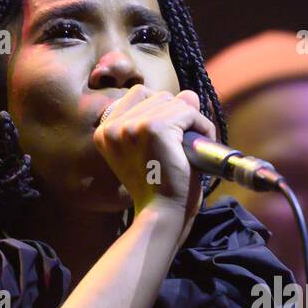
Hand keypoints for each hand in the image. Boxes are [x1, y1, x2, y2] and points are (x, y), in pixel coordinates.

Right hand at [92, 85, 217, 227]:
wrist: (163, 214)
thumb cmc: (160, 189)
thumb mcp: (157, 150)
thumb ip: (167, 118)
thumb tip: (189, 94)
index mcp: (105, 132)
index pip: (139, 95)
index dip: (161, 110)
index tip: (170, 137)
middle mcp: (114, 127)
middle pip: (158, 96)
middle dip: (178, 116)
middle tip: (184, 145)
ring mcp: (132, 126)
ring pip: (175, 102)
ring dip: (191, 122)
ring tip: (191, 148)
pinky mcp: (154, 128)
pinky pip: (189, 113)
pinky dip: (202, 127)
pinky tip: (199, 149)